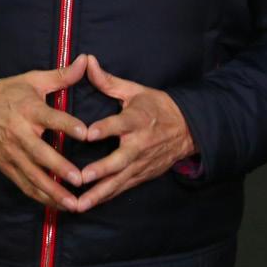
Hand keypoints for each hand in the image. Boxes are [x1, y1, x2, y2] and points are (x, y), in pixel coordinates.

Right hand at [0, 54, 88, 212]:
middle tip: (80, 179)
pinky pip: (25, 185)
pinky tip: (57, 206)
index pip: (50, 118)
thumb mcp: (33, 80)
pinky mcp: (7, 167)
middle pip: (41, 153)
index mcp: (28, 109)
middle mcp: (20, 133)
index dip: (67, 124)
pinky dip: (41, 197)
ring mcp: (12, 153)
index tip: (85, 132)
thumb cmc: (7, 93)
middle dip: (60, 168)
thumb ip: (61, 76)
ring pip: (33, 176)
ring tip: (73, 203)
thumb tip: (85, 60)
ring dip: (53, 191)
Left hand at [76, 55, 196, 212]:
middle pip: (120, 160)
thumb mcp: (134, 90)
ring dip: (99, 193)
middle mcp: (140, 144)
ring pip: (119, 181)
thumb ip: (108, 81)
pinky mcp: (142, 175)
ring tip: (79, 204)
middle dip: (101, 170)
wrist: (186, 129)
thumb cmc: (155, 106)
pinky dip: (105, 198)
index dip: (106, 128)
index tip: (88, 133)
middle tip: (82, 177)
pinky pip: (122, 188)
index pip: (120, 124)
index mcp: (138, 120)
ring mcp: (141, 163)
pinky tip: (87, 205)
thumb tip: (87, 61)